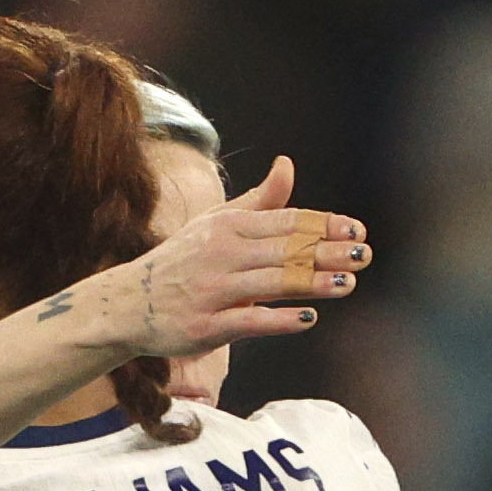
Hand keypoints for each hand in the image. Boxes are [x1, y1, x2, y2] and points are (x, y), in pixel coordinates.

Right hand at [116, 159, 363, 354]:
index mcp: (227, 226)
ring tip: (348, 283)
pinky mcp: (204, 326)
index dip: (322, 225)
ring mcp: (211, 291)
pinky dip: (279, 319)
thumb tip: (288, 164)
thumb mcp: (217, 224)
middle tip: (363, 254)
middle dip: (327, 252)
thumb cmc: (182, 261)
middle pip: (284, 251)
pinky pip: (248, 321)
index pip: (284, 222)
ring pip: (271, 284)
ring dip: (312, 283)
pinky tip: (309, 318)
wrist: (128, 304)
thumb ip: (259, 201)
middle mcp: (220, 254)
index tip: (355, 229)